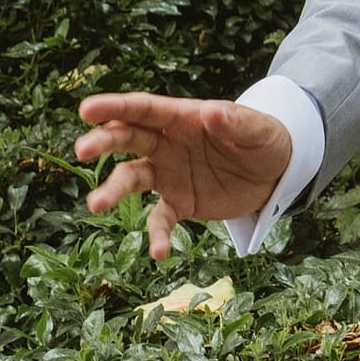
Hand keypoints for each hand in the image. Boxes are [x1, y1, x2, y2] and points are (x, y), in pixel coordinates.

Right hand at [75, 92, 292, 258]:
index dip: (116, 107)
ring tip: (96, 204)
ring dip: (112, 191)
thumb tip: (210, 112)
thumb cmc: (265, 139)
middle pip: (128, 139)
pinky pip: (161, 220)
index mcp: (183, 118)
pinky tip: (160, 253)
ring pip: (131, 179)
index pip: (145, 109)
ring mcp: (169, 174)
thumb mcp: (258, 130)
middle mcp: (168, 144)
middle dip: (103, 142)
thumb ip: (235, 122)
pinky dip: (157, 235)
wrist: (277, 172)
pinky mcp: (180, 203)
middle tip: (82, 150)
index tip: (86, 110)